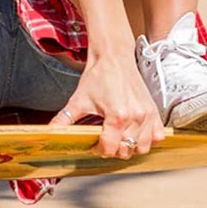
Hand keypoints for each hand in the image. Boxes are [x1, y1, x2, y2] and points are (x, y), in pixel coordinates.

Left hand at [49, 53, 164, 158]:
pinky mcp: (154, 111)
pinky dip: (147, 138)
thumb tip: (49, 133)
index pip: (110, 149)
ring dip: (130, 145)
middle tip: (105, 138)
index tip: (95, 143)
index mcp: (117, 116)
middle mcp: (135, 117)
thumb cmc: (98, 76)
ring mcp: (146, 115)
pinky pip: (157, 136)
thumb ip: (64, 120)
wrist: (113, 57)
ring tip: (119, 135)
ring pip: (142, 147)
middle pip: (126, 151)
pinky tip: (135, 130)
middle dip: (113, 149)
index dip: (99, 150)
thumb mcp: (78, 99)